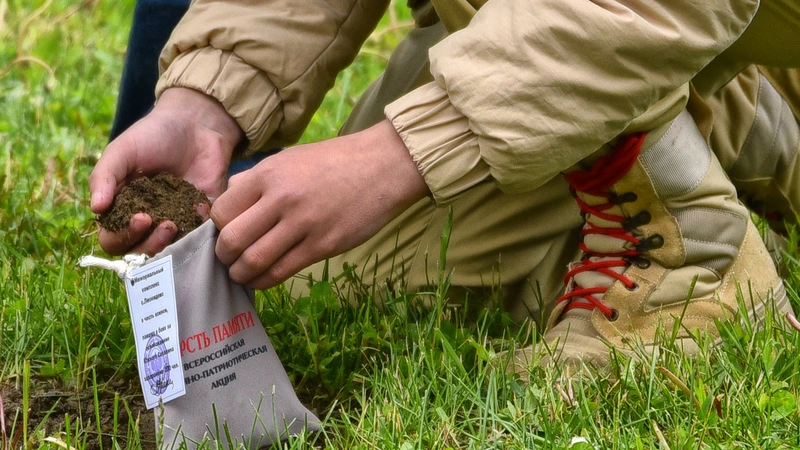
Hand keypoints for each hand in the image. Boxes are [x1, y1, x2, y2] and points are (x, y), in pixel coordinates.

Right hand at [89, 88, 243, 254]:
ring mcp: (175, 221)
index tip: (140, 217)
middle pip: (140, 253)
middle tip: (164, 225)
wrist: (195, 123)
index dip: (123, 236)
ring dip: (172, 243)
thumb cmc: (152, 135)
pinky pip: (199, 236)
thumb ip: (104, 177)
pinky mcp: (201, 218)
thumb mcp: (122, 151)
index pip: (114, 239)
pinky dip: (199, 229)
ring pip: (169, 251)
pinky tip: (201, 209)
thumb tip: (96, 209)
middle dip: (150, 245)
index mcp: (121, 208)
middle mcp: (147, 221)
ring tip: (176, 223)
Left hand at [210, 119, 428, 288]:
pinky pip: (282, 271)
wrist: (382, 166)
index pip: (222, 211)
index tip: (225, 235)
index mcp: (268, 174)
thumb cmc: (334, 162)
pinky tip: (262, 280)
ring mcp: (303, 223)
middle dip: (224, 257)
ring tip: (242, 275)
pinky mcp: (323, 244)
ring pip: (254, 260)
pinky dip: (264, 281)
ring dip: (241, 274)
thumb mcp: (289, 159)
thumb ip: (256, 180)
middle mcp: (281, 198)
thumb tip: (227, 201)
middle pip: (233, 239)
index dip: (218, 229)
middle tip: (229, 260)